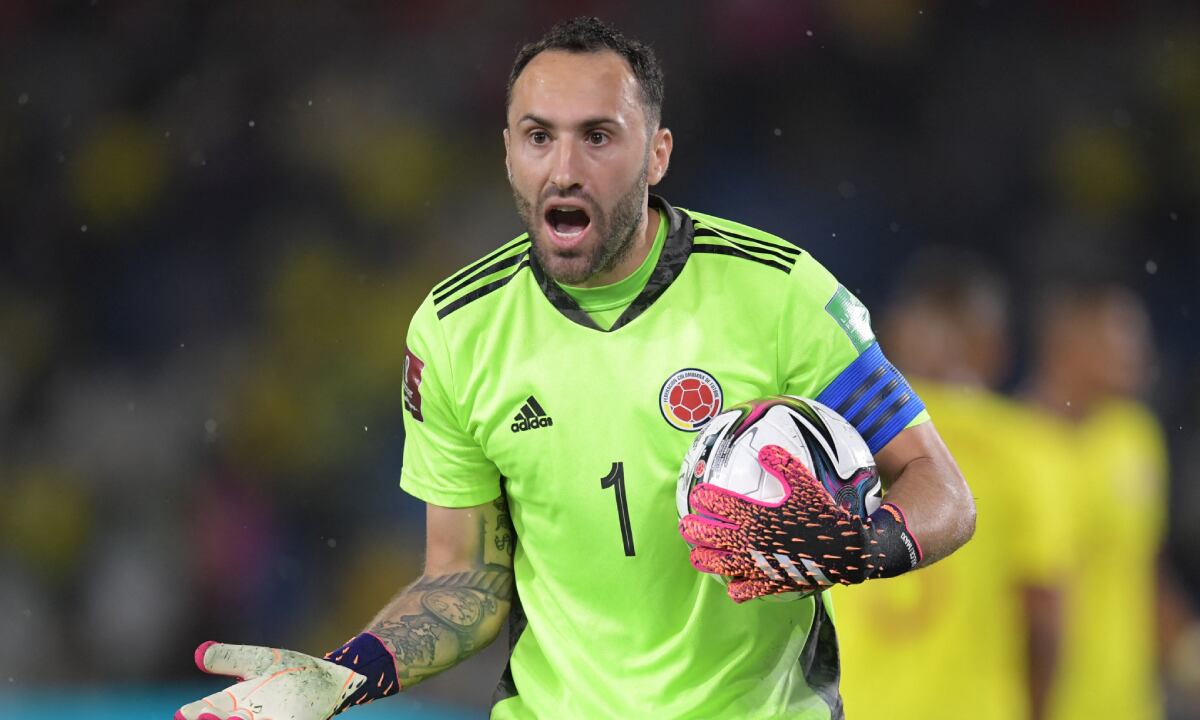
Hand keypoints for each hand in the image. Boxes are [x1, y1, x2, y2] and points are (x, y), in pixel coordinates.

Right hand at [176, 642, 365, 719]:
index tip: (183, 714)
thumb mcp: (255, 661)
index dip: (195, 713)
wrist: (328, 677)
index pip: (207, 710)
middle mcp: (250, 717)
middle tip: (203, 717)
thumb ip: (228, 658)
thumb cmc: (287, 671)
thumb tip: (199, 653)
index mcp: (235, 703)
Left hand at [679, 445, 920, 602]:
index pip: (720, 504)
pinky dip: (737, 588)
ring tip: (696, 556)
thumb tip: (765, 449)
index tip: (698, 495)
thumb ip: (783, 463)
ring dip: (704, 559)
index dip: (705, 499)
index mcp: (756, 514)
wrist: (846, 549)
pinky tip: (732, 585)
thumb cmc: (824, 514)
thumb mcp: (805, 482)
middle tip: (686, 526)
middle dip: (694, 530)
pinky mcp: (771, 582)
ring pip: (720, 564)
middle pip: (710, 536)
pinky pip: (747, 589)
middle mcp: (751, 540)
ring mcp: (759, 563)